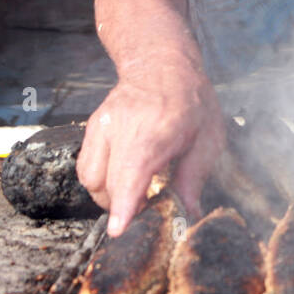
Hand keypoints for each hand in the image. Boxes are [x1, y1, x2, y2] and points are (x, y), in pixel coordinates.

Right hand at [76, 53, 224, 236]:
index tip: (118, 229)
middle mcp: (121, 127)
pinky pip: (85, 165)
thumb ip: (194, 177)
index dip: (124, 204)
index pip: (132, 172)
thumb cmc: (191, 101)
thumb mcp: (208, 138)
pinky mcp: (91, 127)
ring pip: (89, 177)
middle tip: (144, 209)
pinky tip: (122, 178)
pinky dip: (100, 180)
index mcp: (155, 129)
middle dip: (120, 206)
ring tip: (134, 193)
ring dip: (106, 195)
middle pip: (105, 182)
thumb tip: (190, 213)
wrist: (163, 64)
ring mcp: (102, 126)